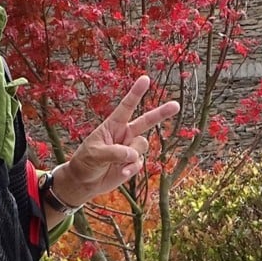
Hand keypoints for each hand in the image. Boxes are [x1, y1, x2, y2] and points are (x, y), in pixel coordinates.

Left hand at [59, 75, 179, 202]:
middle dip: (162, 113)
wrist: (84, 181)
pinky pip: (139, 163)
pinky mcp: (133, 163)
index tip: (145, 79)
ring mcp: (130, 149)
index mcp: (112, 125)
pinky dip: (131, 168)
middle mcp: (124, 134)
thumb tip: (133, 154)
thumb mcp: (95, 154)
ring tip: (118, 163)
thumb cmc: (85, 162)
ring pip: (142, 145)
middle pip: (146, 121)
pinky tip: (121, 172)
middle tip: (176, 105)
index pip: (126, 107)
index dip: (136, 93)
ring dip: (132, 155)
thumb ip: (114, 152)